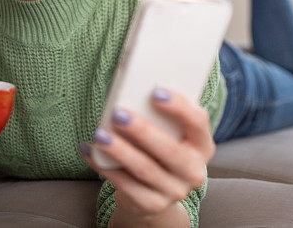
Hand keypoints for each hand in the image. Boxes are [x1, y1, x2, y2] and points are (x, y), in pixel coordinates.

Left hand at [79, 88, 215, 225]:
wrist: (155, 192)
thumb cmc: (160, 149)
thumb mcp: (169, 133)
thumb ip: (161, 116)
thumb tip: (131, 88)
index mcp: (202, 145)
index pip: (198, 122)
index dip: (179, 107)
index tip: (155, 92)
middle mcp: (194, 170)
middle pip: (169, 149)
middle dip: (142, 130)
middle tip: (118, 113)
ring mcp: (175, 191)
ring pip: (145, 168)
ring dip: (120, 149)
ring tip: (100, 134)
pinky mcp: (152, 204)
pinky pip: (126, 185)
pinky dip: (104, 167)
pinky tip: (90, 150)